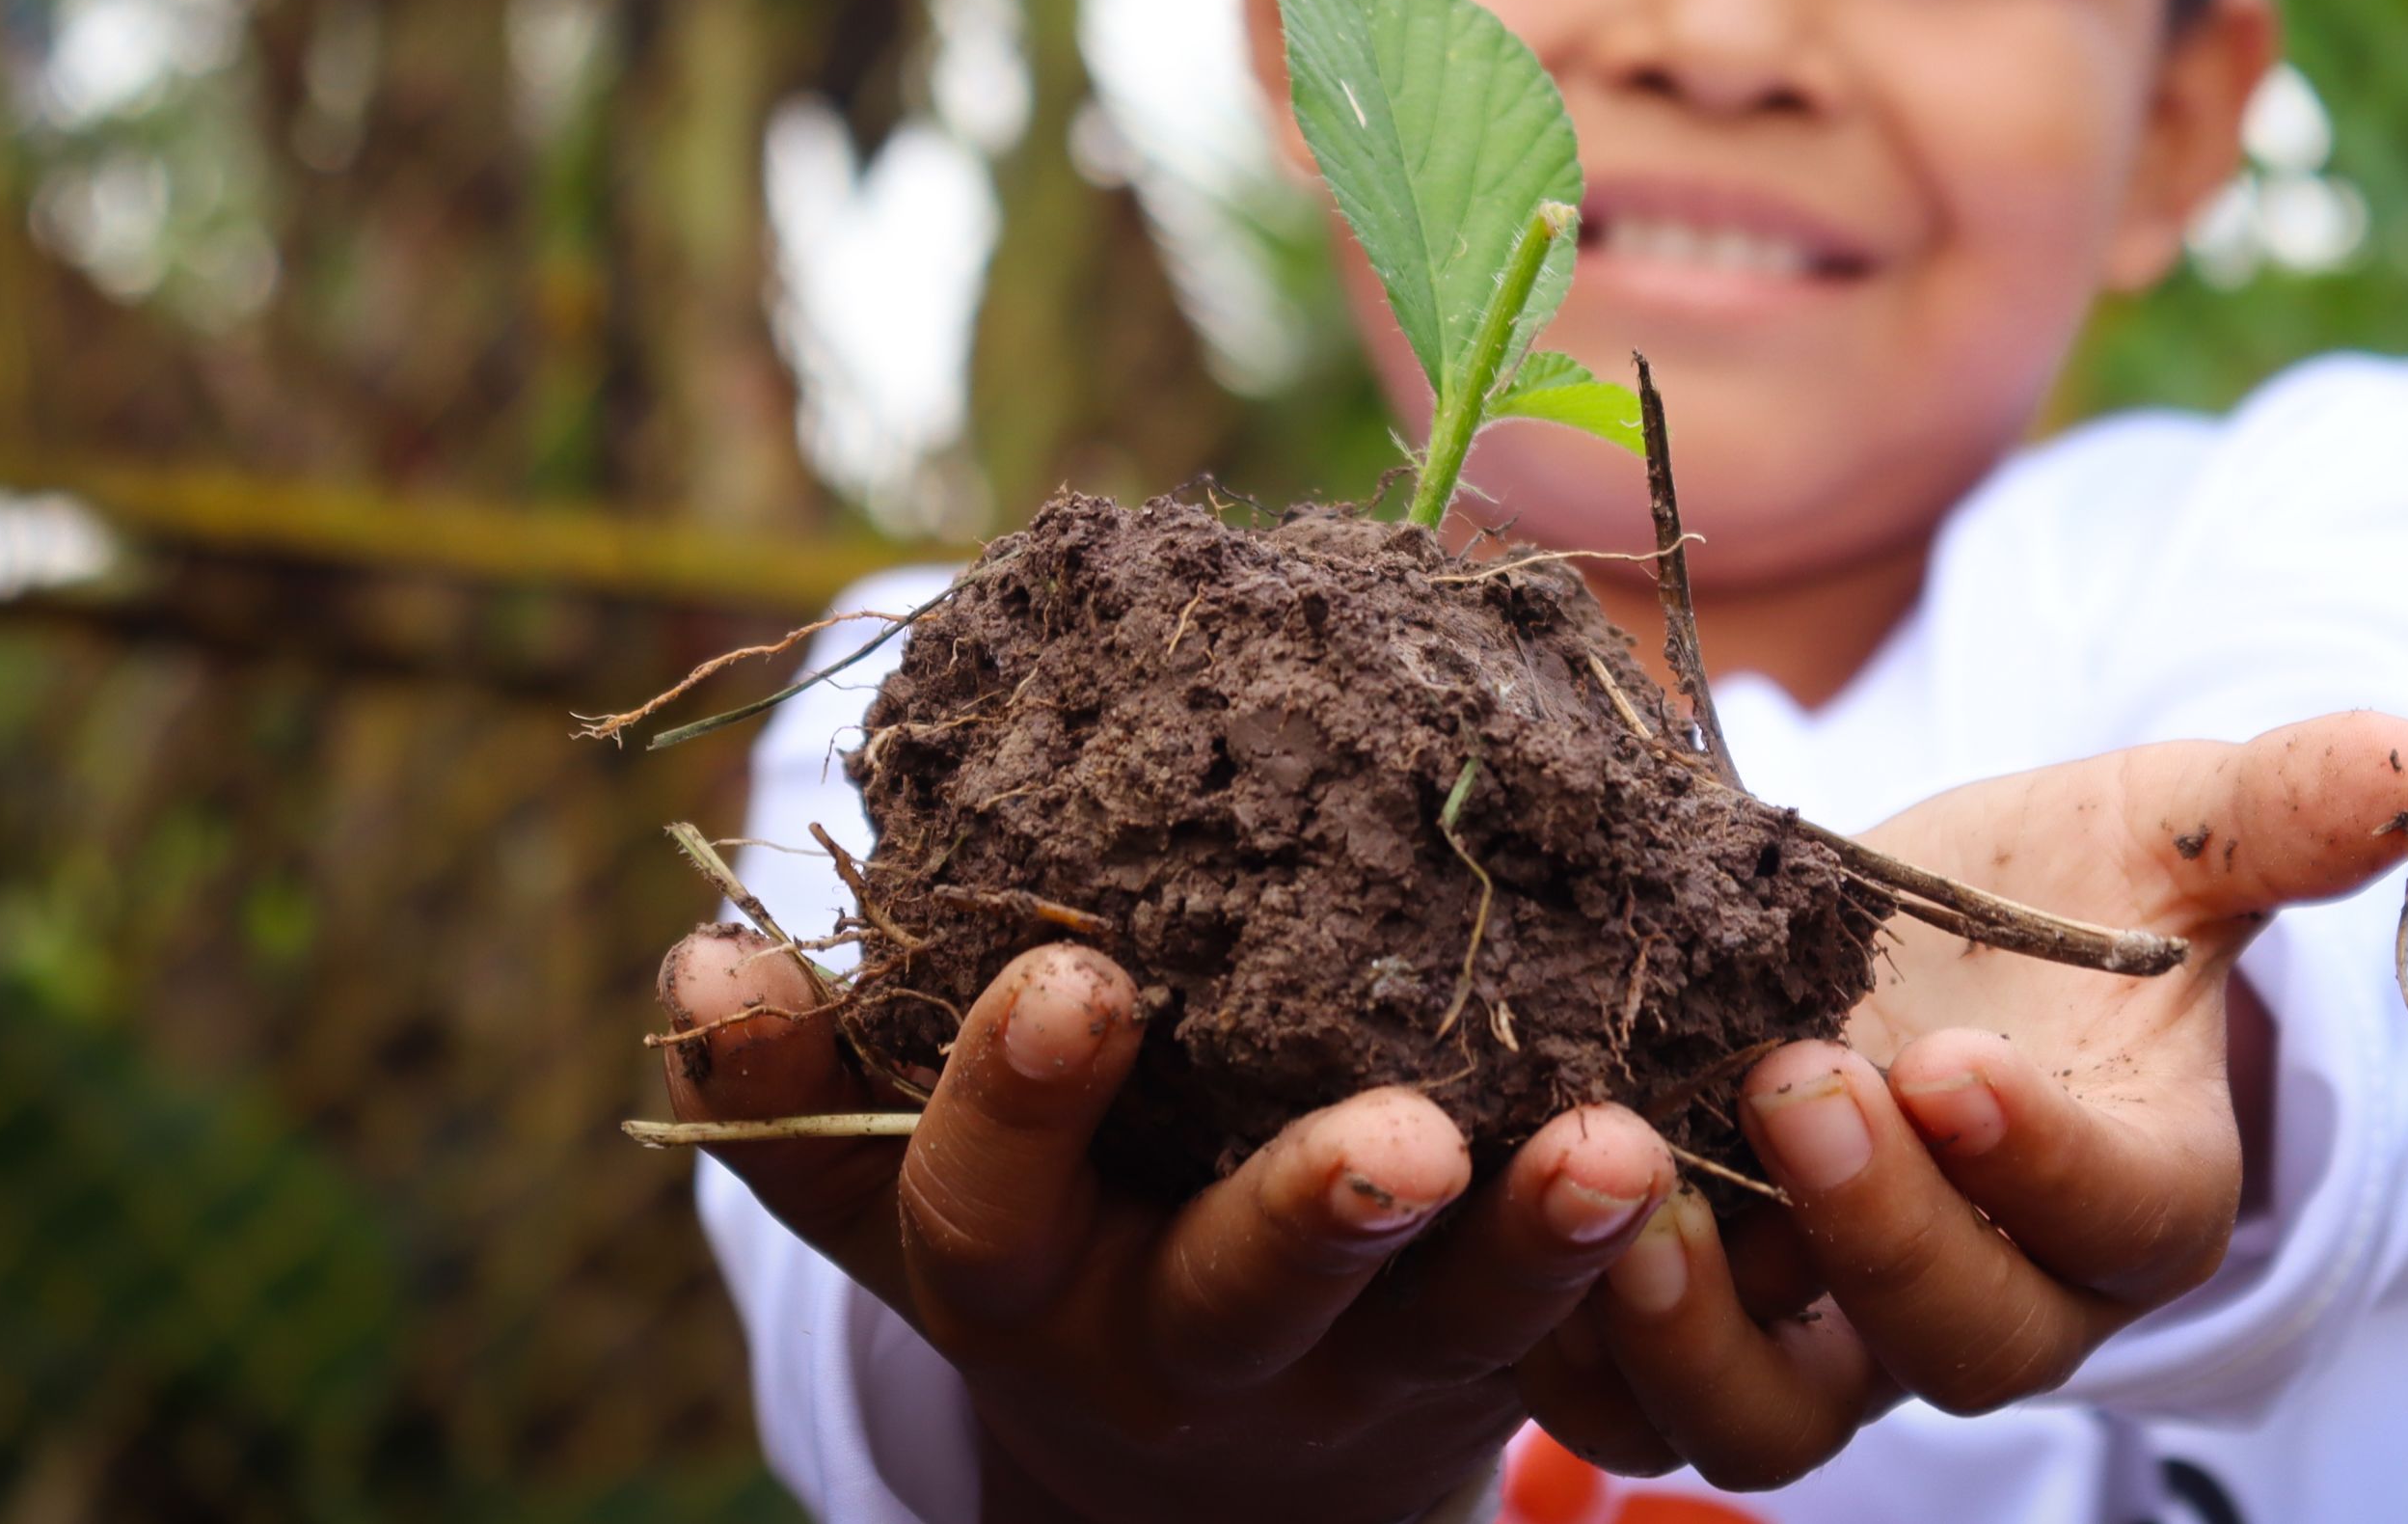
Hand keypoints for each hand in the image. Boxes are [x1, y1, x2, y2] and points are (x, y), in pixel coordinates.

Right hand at [659, 931, 1675, 1523]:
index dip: (1009, 1101)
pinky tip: (1706, 1156)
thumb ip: (807, 1075)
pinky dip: (1642, 1260)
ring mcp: (1345, 1370)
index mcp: (1014, 1271)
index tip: (1068, 977)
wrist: (1210, 1453)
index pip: (978, 1200)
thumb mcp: (905, 1175)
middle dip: (1312, 1214)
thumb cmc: (1047, 1220)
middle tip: (1406, 1139)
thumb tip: (700, 954)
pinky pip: (1574, 1335)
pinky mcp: (1485, 1370)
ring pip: (1448, 1330)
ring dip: (1532, 1245)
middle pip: (1241, 1296)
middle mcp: (1171, 1339)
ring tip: (1622, 1151)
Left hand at [1518, 711, 2407, 1487]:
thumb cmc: (2060, 886)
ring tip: (1625, 1186)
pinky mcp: (1708, 1331)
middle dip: (1877, 1230)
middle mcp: (2004, 1292)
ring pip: (1782, 1422)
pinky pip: (1631, 1406)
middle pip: (1964, 1344)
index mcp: (2142, 1188)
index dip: (2043, 1163)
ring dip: (1702, 1334)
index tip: (1953, 1059)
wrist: (1910, 937)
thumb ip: (2281, 812)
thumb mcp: (2166, 828)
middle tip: (1788, 1078)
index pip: (2122, 1220)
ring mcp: (1843, 1334)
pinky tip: (1513, 1213)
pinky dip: (1572, 1348)